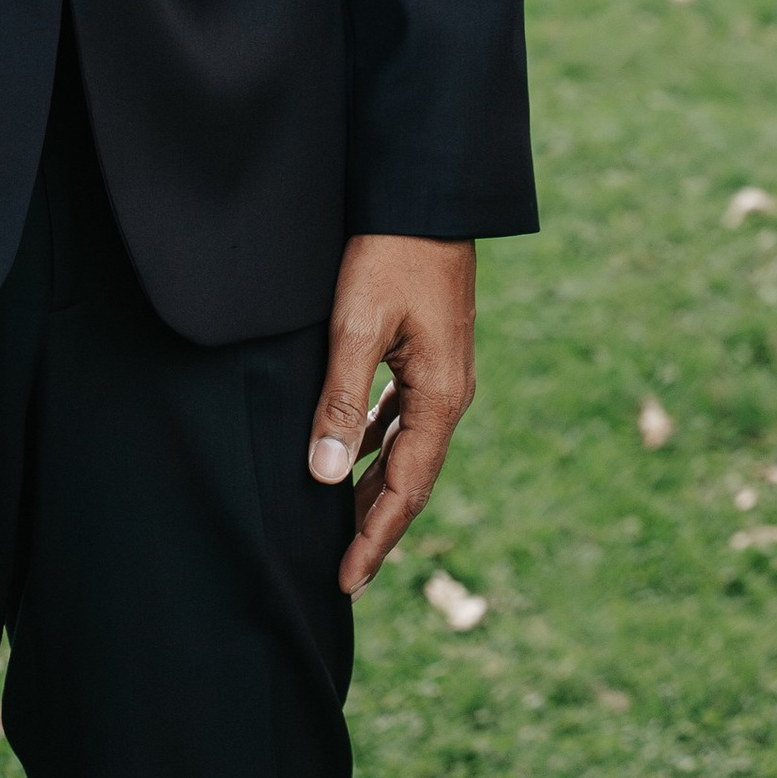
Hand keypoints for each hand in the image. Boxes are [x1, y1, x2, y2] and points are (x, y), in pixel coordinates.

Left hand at [307, 232, 475, 595]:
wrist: (426, 196)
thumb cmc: (389, 254)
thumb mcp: (357, 327)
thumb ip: (342, 401)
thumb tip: (327, 477)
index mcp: (441, 397)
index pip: (406, 488)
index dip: (374, 538)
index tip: (346, 581)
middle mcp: (449, 394)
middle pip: (412, 478)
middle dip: (378, 525)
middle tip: (343, 571)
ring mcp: (441, 374)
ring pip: (407, 448)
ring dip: (376, 486)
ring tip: (342, 524)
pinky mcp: (428, 352)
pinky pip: (402, 415)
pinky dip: (377, 441)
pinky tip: (350, 449)